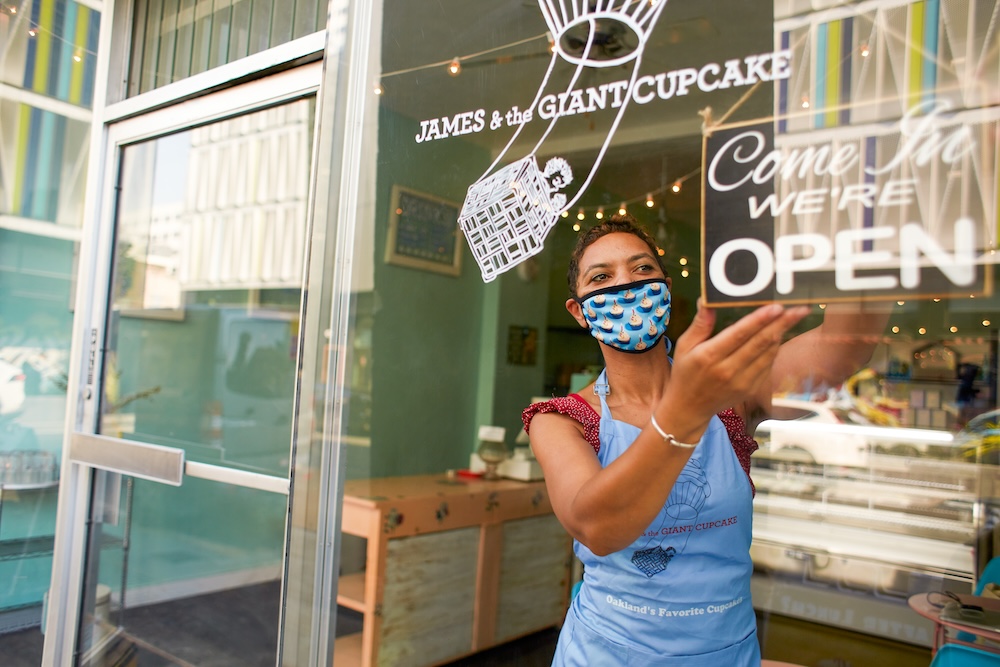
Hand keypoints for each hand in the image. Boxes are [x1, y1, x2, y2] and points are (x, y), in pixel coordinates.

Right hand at [667, 300, 809, 419]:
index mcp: (709, 356)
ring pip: (768, 353)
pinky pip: (768, 364)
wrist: (689, 408)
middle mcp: (728, 370)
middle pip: (760, 343)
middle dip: (782, 324)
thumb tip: (707, 300)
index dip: (759, 320)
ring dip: (782, 333)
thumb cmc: (685, 373)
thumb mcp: (684, 346)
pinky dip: (775, 348)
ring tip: (794, 316)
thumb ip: (700, 324)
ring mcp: (742, 382)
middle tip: (799, 308)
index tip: (776, 306)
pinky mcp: (750, 389)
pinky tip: (779, 334)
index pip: (739, 334)